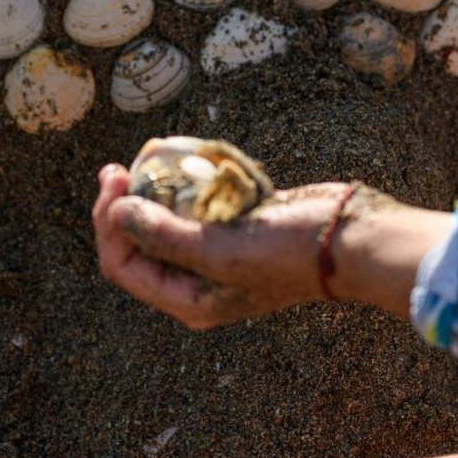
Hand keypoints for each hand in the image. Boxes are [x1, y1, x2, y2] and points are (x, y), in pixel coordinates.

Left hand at [90, 165, 449, 329]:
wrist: (348, 238)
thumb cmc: (287, 252)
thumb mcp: (220, 250)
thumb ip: (164, 235)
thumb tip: (118, 213)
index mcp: (188, 301)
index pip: (123, 266)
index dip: (109, 225)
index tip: (115, 181)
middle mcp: (197, 282)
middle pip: (137, 244)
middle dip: (122, 206)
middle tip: (117, 167)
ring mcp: (216, 254)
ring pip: (164, 222)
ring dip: (151, 190)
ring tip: (148, 156)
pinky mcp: (234, 227)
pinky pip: (195, 206)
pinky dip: (186, 183)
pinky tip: (185, 159)